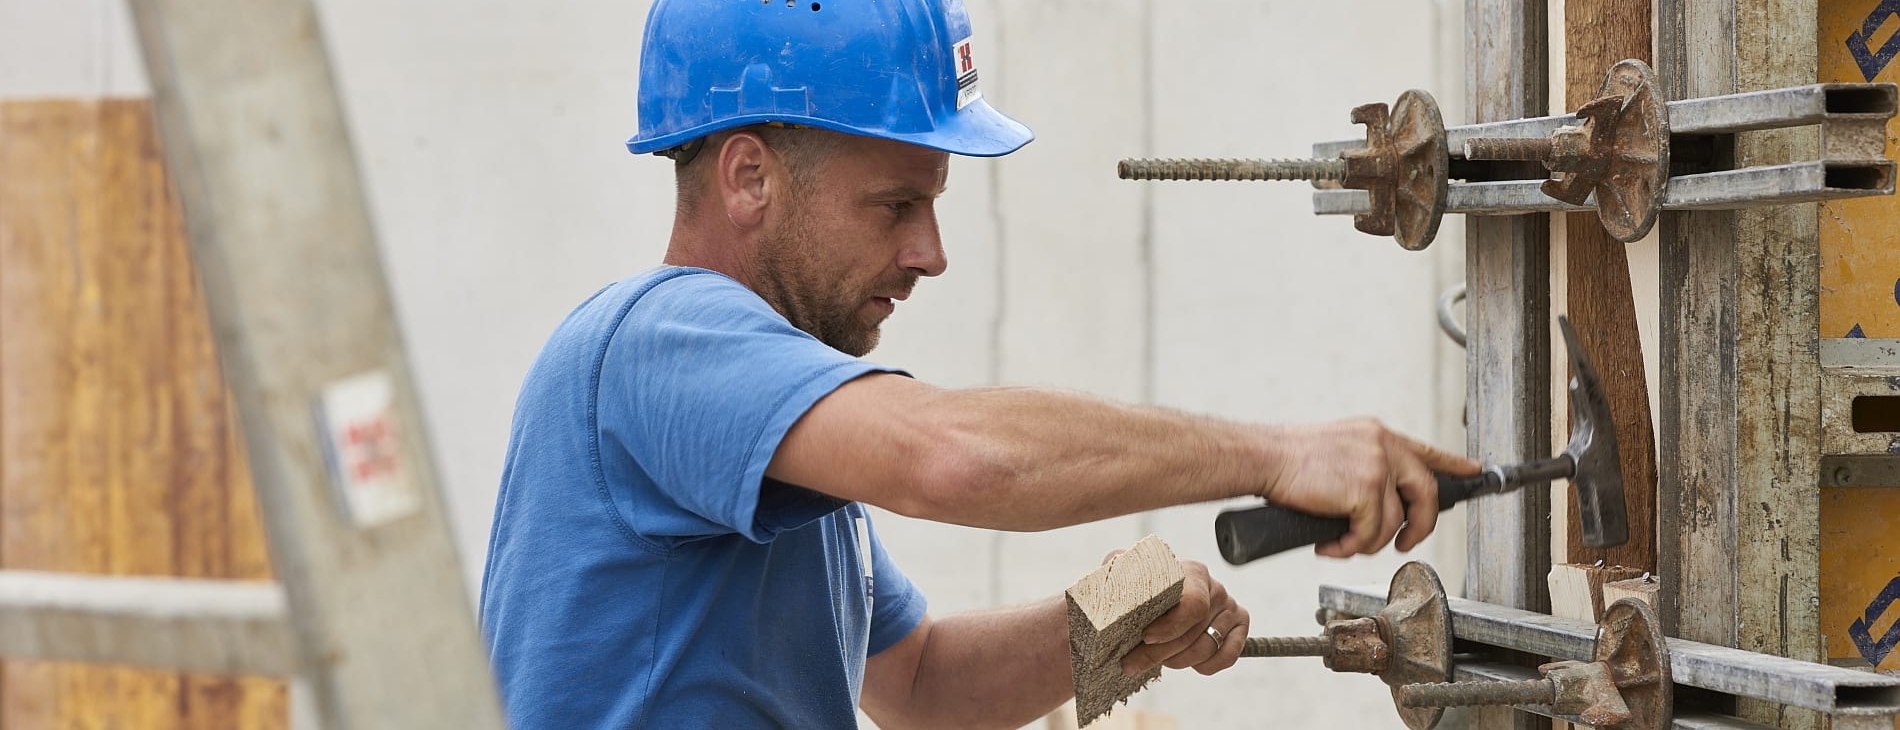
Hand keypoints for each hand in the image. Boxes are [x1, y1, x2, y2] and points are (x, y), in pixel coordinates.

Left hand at [1117, 559, 1248, 676]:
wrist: (1166, 597)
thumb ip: (1121, 563)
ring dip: (1177, 661)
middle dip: (1160, 653)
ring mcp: (1230, 609)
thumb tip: (1114, 563)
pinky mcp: (1240, 629)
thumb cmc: (1147, 586)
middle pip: (1193, 632)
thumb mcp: (1131, 571)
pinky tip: (1187, 663)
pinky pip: (1227, 657)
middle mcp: (1217, 589)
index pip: (1193, 604)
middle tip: (1132, 663)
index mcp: (1194, 572)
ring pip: (1206, 649)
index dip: (1170, 626)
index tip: (1145, 637)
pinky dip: (1204, 666)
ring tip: (1158, 660)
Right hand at [1262, 418, 1479, 557]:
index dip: (1453, 464)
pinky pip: (1372, 534)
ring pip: (1394, 522)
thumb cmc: (1286, 460)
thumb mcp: (1335, 451)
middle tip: (1404, 544)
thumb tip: (1376, 505)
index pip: (1426, 450)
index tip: (1474, 470)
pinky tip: (1329, 544)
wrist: (1262, 458)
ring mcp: (1377, 466)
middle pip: (1426, 491)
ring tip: (1341, 544)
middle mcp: (1384, 445)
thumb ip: (1362, 467)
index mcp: (1377, 434)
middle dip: (1419, 526)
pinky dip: (1350, 547)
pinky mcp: (1366, 490)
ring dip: (1369, 543)